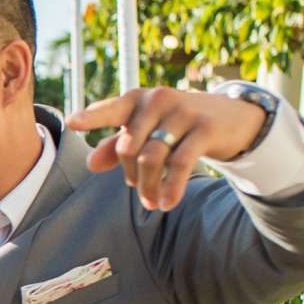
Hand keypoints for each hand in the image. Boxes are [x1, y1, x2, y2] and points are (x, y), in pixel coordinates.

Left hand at [68, 86, 270, 212]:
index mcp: (137, 99)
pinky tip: (167, 204)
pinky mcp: (204, 128)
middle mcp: (158, 100)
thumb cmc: (177, 125)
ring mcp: (183, 112)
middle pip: (128, 146)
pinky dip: (171, 187)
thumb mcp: (146, 131)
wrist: (230, 117)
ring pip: (152, 157)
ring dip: (148, 187)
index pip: (111, 109)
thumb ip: (116, 146)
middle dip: (129, 174)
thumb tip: (90, 164)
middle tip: (135, 188)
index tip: (72, 123)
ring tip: (151, 203)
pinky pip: (181, 163)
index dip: (91, 116)